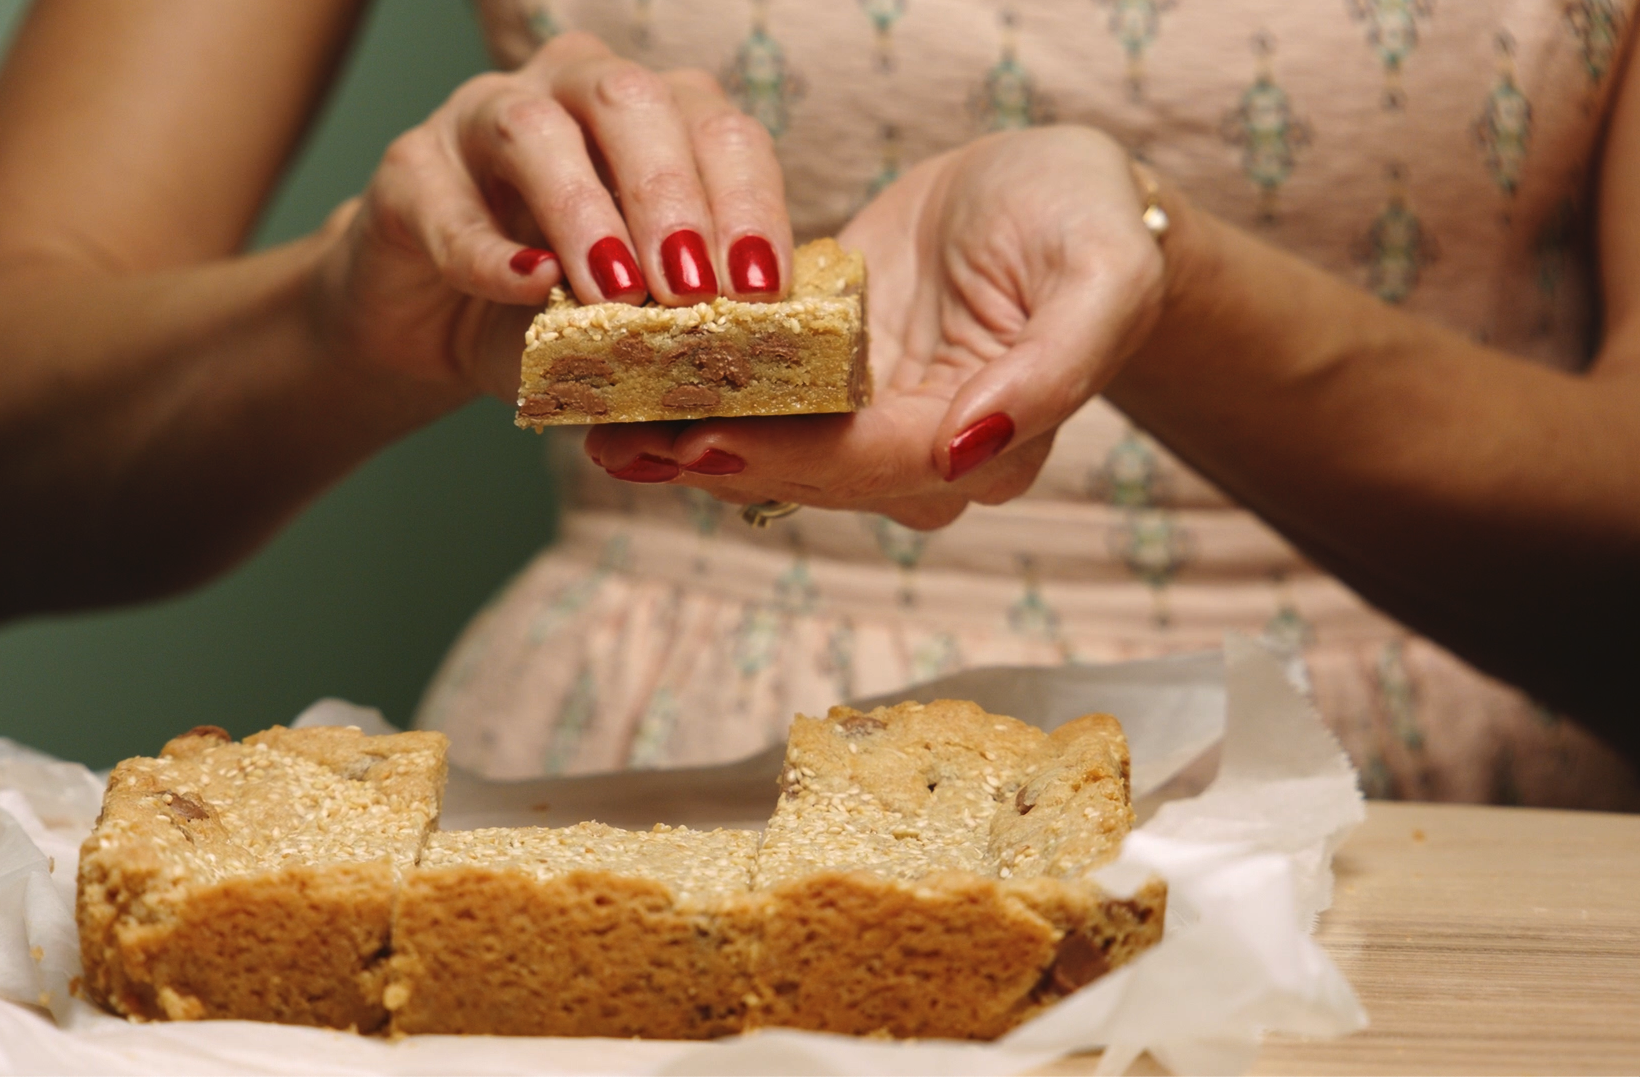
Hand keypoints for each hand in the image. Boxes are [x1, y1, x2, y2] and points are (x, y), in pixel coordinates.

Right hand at [316, 32, 794, 399]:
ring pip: (536, 130)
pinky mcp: (409, 171)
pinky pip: (449, 203)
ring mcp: (482, 118)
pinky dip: (489, 252)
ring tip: (616, 292)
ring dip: (584, 213)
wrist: (435, 325)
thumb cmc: (554, 313)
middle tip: (691, 290)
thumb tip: (744, 382)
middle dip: (670, 197)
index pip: (717, 132)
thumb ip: (681, 337)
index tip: (758, 288)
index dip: (746, 204)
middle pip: (630, 103)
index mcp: (655, 116)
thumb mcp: (632, 328)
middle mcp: (572, 93)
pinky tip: (526, 289)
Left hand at [585, 126, 1165, 528]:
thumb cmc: (1088, 219)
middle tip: (613, 438)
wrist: (1052, 188)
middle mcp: (920, 451)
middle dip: (708, 458)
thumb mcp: (1104, 272)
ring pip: (768, 447)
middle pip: (805, 472)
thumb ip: (1054, 369)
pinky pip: (753, 395)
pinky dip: (690, 389)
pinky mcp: (827, 378)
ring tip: (594, 421)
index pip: (877, 466)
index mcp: (989, 443)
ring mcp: (867, 418)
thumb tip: (969, 448)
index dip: (789, 459)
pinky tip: (622, 378)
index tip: (702, 442)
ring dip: (681, 438)